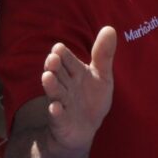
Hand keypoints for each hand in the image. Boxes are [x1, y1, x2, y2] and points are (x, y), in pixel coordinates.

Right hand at [41, 26, 116, 152]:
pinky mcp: (60, 120)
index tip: (59, 48)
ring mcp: (61, 102)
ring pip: (55, 92)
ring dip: (51, 85)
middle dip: (54, 66)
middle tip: (52, 59)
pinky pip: (57, 115)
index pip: (67, 60)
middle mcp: (65, 85)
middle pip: (58, 73)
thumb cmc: (90, 99)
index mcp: (74, 72)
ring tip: (47, 77)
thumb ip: (103, 54)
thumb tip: (110, 28)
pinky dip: (56, 112)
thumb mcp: (101, 77)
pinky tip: (55, 107)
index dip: (63, 54)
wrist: (82, 130)